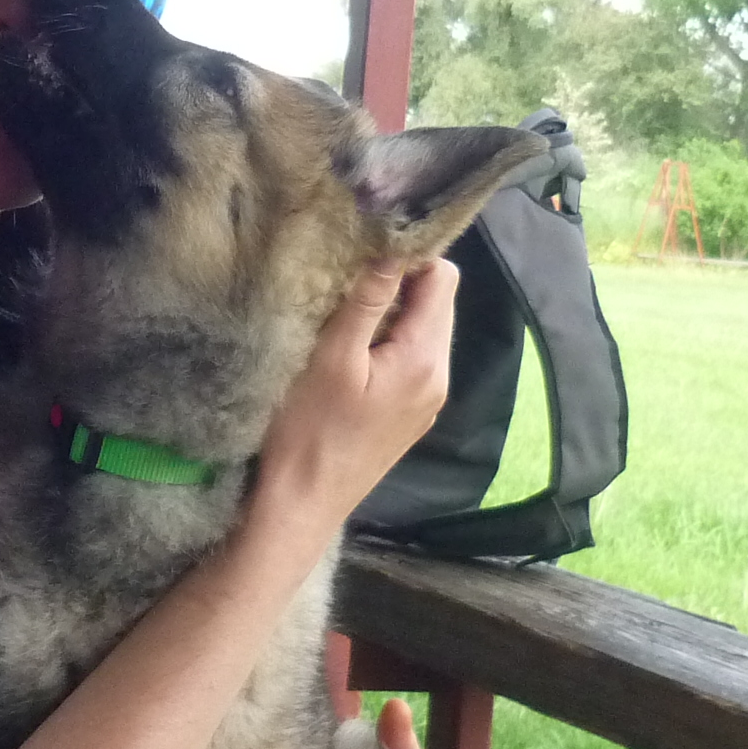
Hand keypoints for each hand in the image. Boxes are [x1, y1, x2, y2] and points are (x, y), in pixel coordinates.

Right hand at [254, 258, 457, 523]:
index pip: (443, 278)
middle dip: (399, 284)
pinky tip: (352, 356)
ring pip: (424, 329)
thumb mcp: (332, 357)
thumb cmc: (309, 430)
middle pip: (437, 303)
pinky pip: (413, 358)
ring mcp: (428, 398)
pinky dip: (389, 343)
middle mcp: (439, 376)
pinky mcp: (412, 413)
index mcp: (425, 357)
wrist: (304, 503)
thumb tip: (392, 245)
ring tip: (345, 320)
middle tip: (347, 288)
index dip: (407, 257)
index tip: (363, 258)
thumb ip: (366, 301)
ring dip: (391, 314)